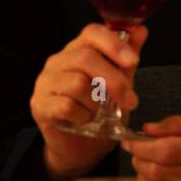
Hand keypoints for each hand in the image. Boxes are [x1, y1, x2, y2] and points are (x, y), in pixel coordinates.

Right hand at [30, 23, 146, 180]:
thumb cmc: (99, 114)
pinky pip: (66, 106)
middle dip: (114, 80)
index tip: (133, 60)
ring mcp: (46, 82)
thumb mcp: (118, 86)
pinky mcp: (40, 105)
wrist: (81, 149)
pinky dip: (83, 116)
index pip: (92, 33)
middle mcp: (58, 61)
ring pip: (77, 83)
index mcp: (78, 50)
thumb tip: (141, 31)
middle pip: (86, 58)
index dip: (113, 43)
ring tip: (99, 114)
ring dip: (96, 103)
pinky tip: (85, 121)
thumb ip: (126, 60)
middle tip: (130, 100)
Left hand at [121, 113, 180, 180]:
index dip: (143, 147)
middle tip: (135, 154)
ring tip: (146, 164)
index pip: (166, 150)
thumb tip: (148, 129)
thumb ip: (177, 124)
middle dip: (140, 162)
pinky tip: (160, 180)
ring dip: (146, 177)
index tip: (130, 143)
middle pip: (161, 172)